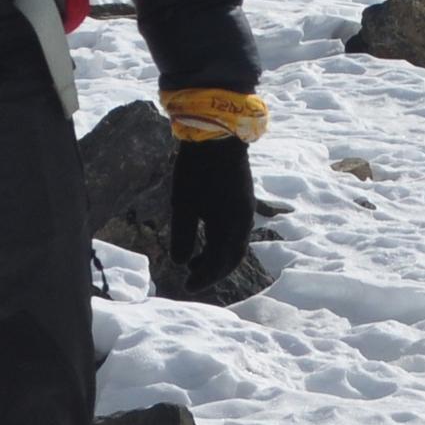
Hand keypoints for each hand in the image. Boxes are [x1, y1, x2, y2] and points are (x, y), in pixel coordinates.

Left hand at [166, 135, 254, 288]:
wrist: (216, 137)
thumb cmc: (196, 170)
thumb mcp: (183, 204)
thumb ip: (183, 235)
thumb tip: (179, 263)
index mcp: (232, 226)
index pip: (220, 263)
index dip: (204, 278)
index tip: (187, 287)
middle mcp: (244, 222)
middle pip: (231, 257)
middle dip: (213, 272)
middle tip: (193, 280)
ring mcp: (245, 210)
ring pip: (234, 244)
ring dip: (216, 257)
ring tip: (194, 263)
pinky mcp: (241, 201)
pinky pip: (234, 231)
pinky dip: (220, 242)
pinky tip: (204, 238)